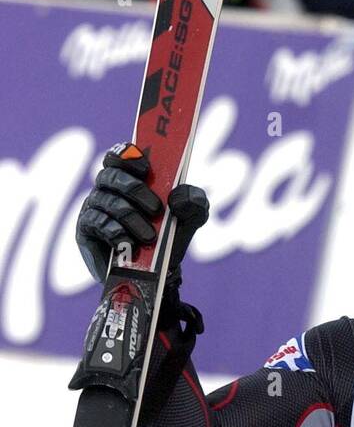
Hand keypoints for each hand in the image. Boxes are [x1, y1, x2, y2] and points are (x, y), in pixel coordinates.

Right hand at [76, 142, 208, 288]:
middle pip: (110, 175)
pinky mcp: (85, 229)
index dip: (129, 155)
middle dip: (134, 190)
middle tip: (156, 209)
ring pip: (106, 200)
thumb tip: (177, 197)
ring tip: (150, 236)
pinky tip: (129, 244)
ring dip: (131, 217)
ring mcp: (94, 207)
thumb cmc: (171, 236)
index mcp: (132, 176)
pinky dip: (116, 232)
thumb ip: (194, 201)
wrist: (158, 273)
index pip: (120, 153)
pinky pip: (96, 222)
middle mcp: (109, 188)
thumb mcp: (192, 217)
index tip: (145, 168)